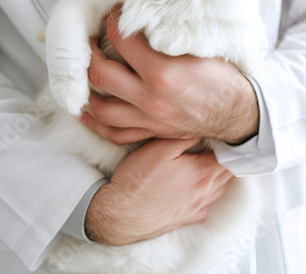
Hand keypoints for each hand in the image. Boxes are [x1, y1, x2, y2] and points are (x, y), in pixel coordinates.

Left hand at [81, 8, 258, 144]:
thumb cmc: (224, 77)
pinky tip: (87, 112)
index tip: (112, 14)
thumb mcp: (199, 48)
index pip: (122, 40)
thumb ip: (169, 33)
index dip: (112, 22)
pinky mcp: (150, 131)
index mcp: (163, 71)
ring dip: (86, 91)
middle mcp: (150, 97)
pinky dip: (96, 124)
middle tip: (89, 41)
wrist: (240, 113)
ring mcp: (148, 118)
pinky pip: (115, 134)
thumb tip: (146, 15)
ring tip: (85, 73)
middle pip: (100, 74)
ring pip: (101, 109)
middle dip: (89, 54)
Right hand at [85, 138, 231, 243]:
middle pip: (227, 173)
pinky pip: (206, 205)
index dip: (225, 143)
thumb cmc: (138, 179)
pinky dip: (207, 194)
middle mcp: (205, 192)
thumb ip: (185, 137)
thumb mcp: (160, 148)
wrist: (121, 215)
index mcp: (202, 173)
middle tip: (215, 145)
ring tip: (207, 162)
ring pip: (220, 189)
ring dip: (218, 175)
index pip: (227, 156)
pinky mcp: (186, 219)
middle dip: (224, 157)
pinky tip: (195, 186)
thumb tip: (204, 130)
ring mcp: (197, 208)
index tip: (218, 134)